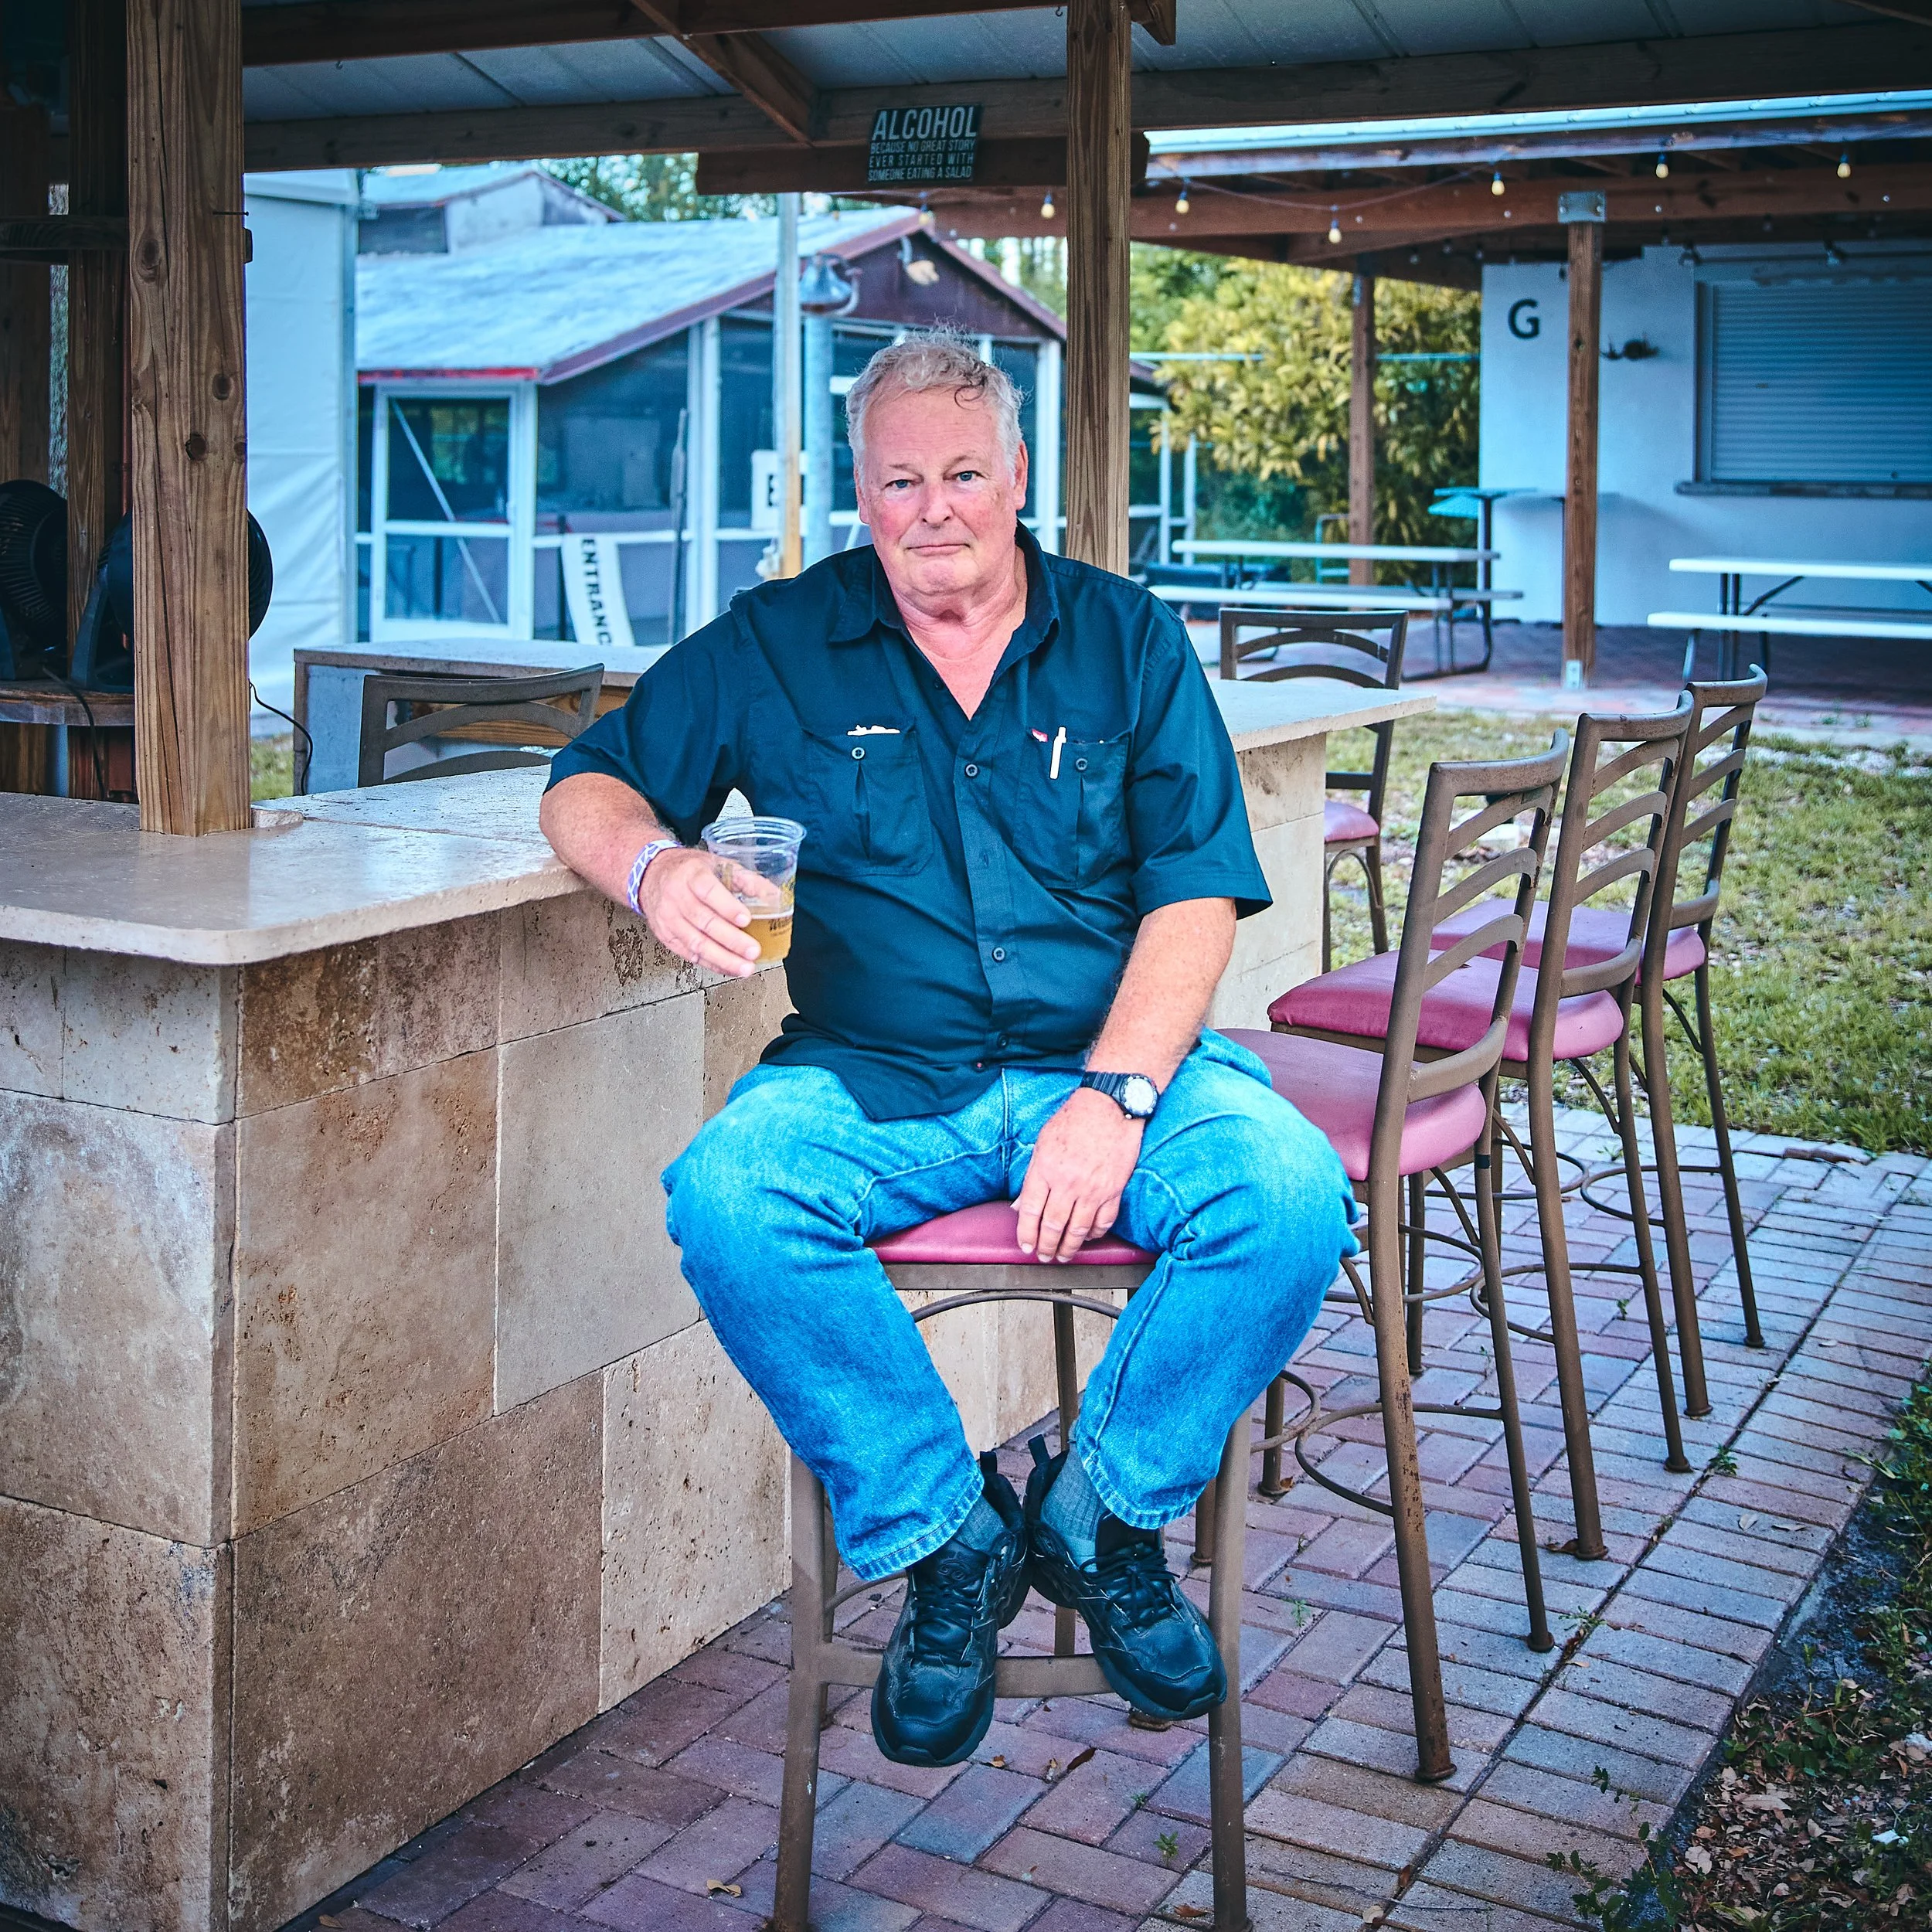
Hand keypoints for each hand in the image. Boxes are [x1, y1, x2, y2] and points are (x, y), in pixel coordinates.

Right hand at [639, 848, 760, 977]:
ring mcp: (669, 918)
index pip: (708, 891)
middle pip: (704, 921)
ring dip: (723, 958)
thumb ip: (746, 879)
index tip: (746, 919)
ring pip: (696, 942)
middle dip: (731, 940)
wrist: (652, 875)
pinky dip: (711, 963)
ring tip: (745, 967)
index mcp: (692, 874)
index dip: (728, 907)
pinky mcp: (666, 935)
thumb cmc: (689, 870)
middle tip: (753, 951)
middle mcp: (677, 896)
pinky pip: (689, 953)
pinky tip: (728, 968)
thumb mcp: (717, 864)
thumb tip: (773, 895)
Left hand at [1015, 1087, 1145, 1263]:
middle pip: (1053, 1226)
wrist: (1110, 1106)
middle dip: (1046, 1246)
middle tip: (1044, 1256)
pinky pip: (1104, 1221)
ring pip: (1078, 1230)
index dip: (1026, 1233)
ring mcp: (1092, 1189)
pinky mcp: (1113, 1190)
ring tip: (1064, 1256)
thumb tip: (1021, 1204)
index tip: (1026, 1245)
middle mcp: (1068, 1182)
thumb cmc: (1075, 1119)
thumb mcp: (1043, 1143)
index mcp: (1046, 1169)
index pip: (1030, 1211)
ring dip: (1069, 1248)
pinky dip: (1095, 1234)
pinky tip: (1088, 1237)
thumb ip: (1032, 1175)